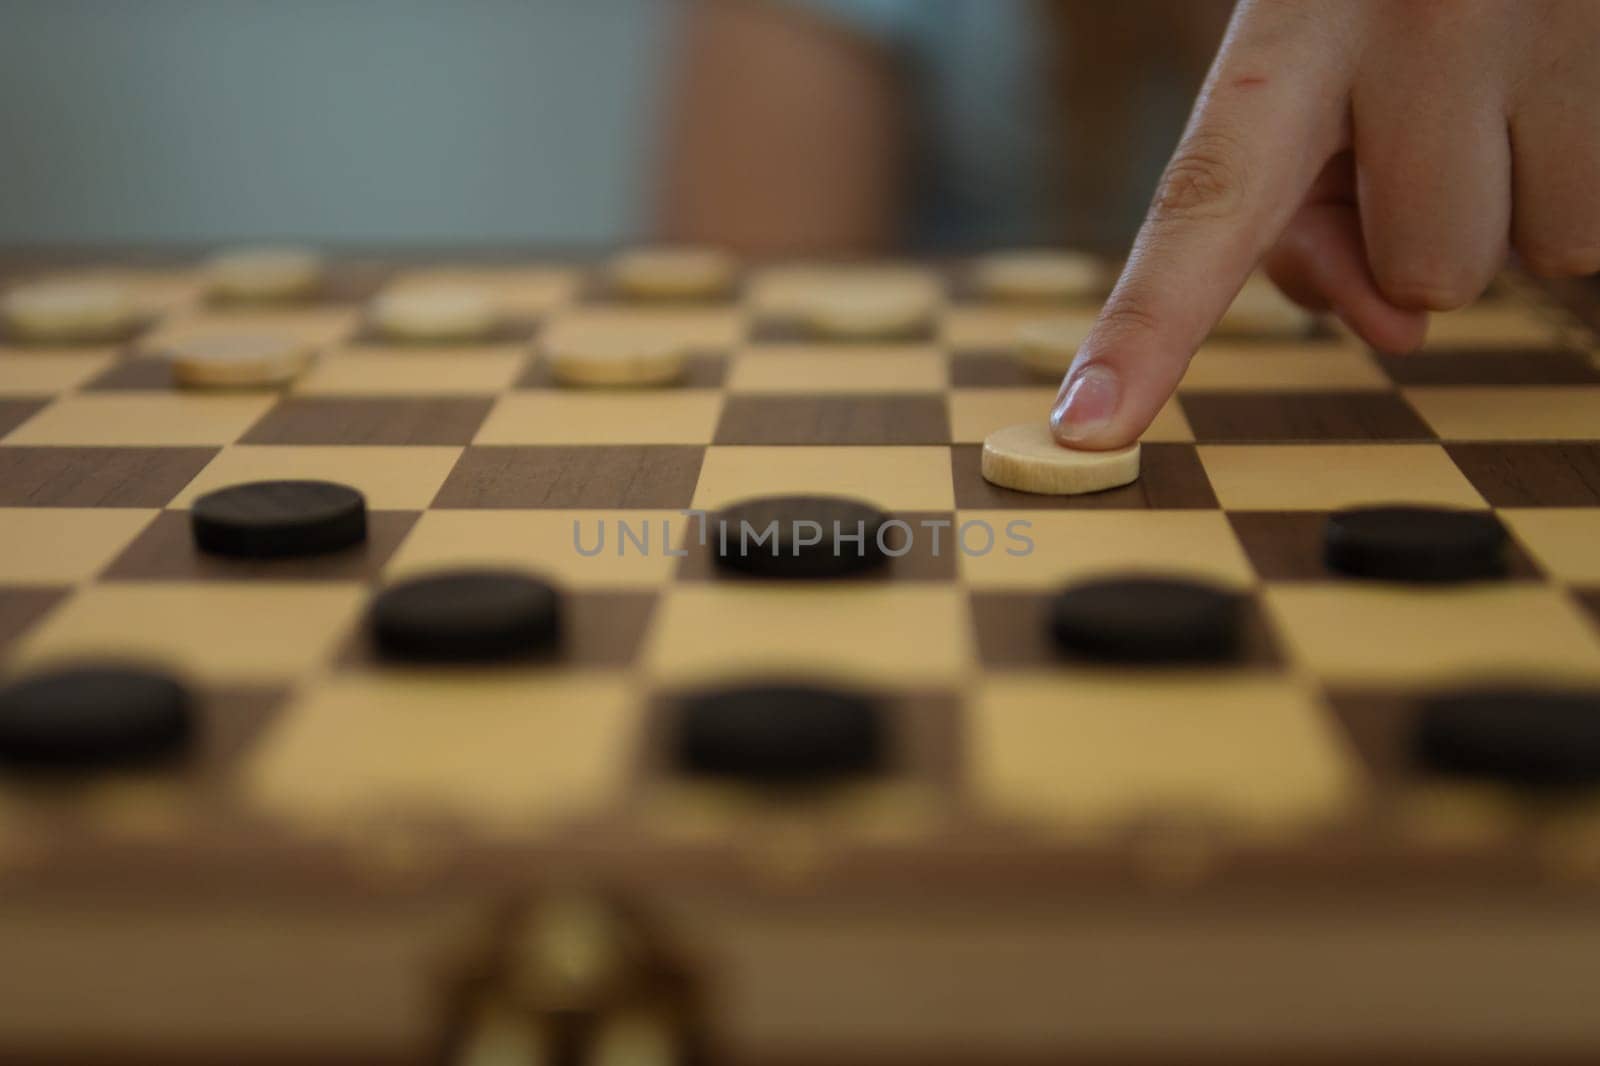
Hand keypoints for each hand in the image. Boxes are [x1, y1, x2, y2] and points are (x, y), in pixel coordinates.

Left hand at [1051, 0, 1599, 448]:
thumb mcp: (1318, 65)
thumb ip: (1313, 211)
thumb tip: (1398, 338)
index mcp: (1298, 24)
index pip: (1207, 201)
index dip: (1147, 328)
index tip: (1086, 426)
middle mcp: (1426, 19)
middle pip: (1428, 278)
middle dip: (1430, 228)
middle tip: (1437, 118)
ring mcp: (1555, 24)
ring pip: (1545, 253)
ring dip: (1527, 200)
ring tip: (1503, 87)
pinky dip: (1585, 175)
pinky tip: (1557, 86)